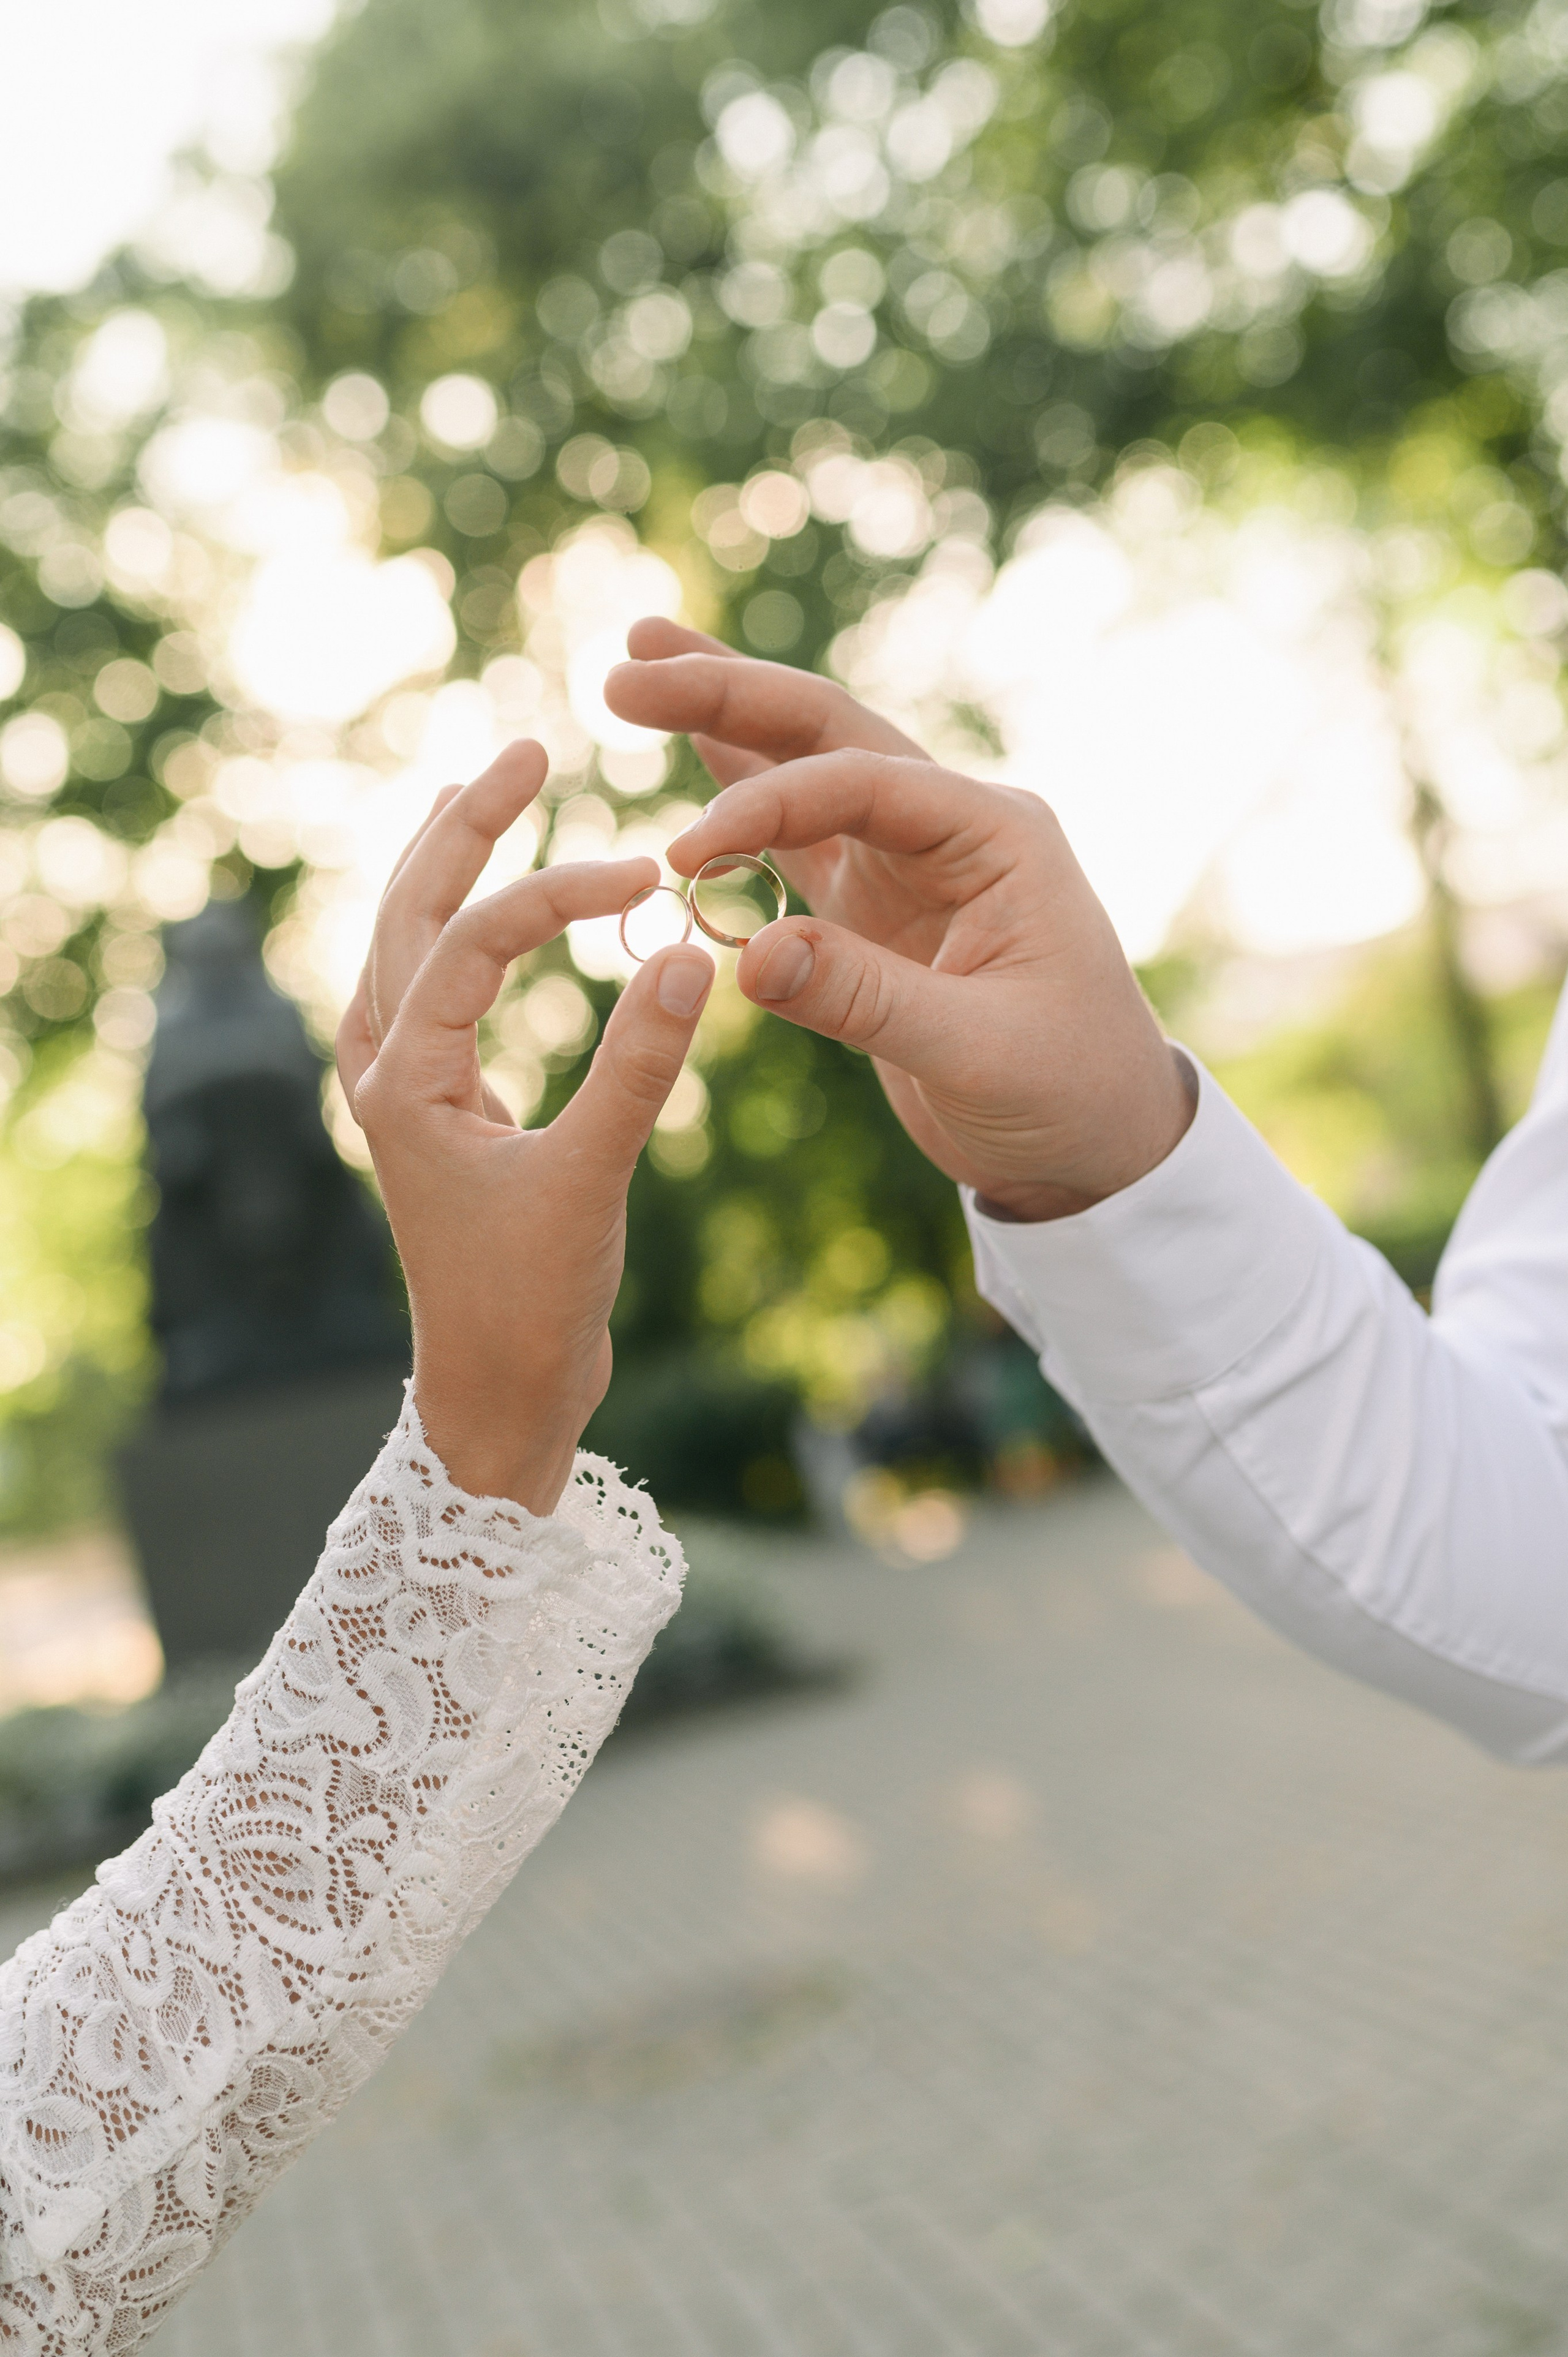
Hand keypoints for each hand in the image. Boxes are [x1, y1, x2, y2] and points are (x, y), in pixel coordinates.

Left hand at [337, 741, 714, 1511]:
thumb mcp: (593, 1178)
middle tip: (526, 751)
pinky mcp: (435, 1108)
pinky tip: (477, 912)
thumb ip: (639, 1066)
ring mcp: (404, 1087)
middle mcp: (385, 1069)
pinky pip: (430, 988)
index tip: (650, 875)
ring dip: (446, 866)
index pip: (476, 942)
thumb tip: (690, 952)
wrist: (497, 1394)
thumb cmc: (532, 1302)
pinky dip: (455, 932)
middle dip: (465, 827)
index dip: (561, 893)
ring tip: (484, 795)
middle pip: (410, 911)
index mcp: (405, 1079)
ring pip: (406, 944)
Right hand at [605, 623, 1191, 1222]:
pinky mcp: (875, 908)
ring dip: (727, 718)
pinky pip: (798, 836)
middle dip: (729, 693)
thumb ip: (864, 999)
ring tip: (639, 664)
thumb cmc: (1067, 1094)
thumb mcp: (976, 1053)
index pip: (859, 785)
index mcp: (996, 835)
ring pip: (806, 769)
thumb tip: (746, 957)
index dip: (764, 808)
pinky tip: (693, 749)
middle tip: (631, 663)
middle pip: (828, 734)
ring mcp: (910, 862)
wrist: (1099, 1145)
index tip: (682, 858)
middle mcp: (952, 827)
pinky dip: (741, 794)